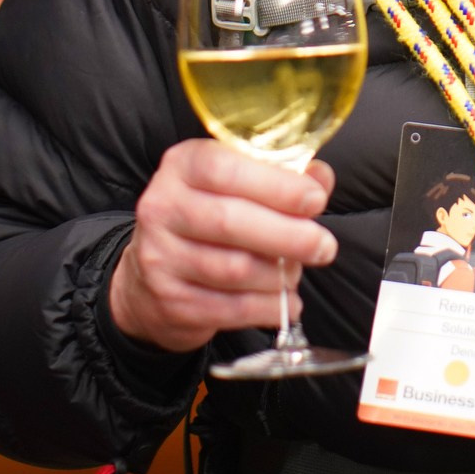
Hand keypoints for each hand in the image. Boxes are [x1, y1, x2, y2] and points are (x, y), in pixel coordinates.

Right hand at [108, 139, 336, 352]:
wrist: (150, 277)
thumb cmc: (207, 219)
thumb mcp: (236, 183)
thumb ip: (280, 175)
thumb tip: (319, 178)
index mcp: (182, 165)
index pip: (225, 168)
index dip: (276, 185)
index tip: (315, 199)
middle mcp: (163, 207)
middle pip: (229, 221)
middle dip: (288, 236)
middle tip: (324, 246)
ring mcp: (160, 256)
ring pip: (233, 269)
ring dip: (278, 274)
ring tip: (296, 271)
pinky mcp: (170, 301)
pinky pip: (229, 308)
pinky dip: (267, 307)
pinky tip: (284, 302)